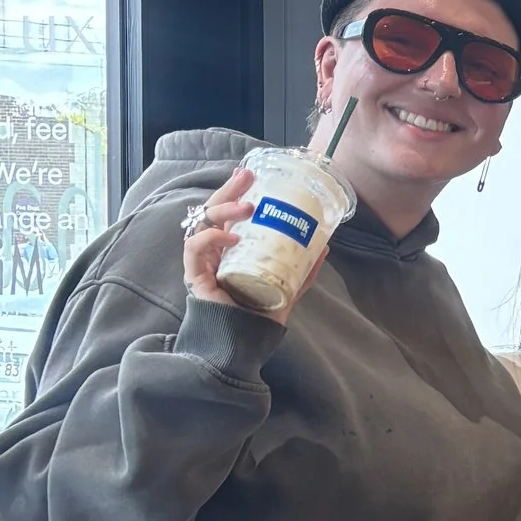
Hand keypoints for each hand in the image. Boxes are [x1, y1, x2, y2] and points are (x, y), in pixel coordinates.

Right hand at [180, 168, 326, 322]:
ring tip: (248, 207)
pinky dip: (211, 237)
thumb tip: (325, 246)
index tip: (250, 174)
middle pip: (213, 211)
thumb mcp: (288, 288)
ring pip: (202, 222)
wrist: (243, 345)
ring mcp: (202, 263)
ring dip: (223, 209)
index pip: (229, 213)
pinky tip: (232, 236)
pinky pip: (194, 248)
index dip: (236, 192)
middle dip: (228, 190)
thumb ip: (304, 270)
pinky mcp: (195, 276)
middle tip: (245, 176)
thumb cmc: (260, 317)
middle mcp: (214, 252)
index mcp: (231, 250)